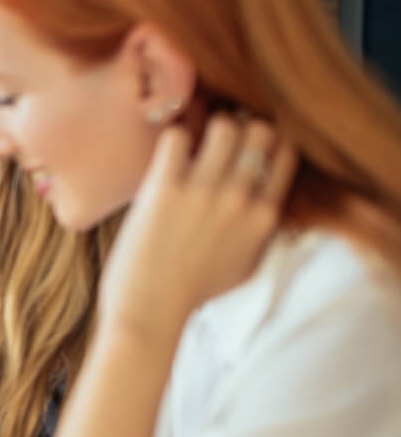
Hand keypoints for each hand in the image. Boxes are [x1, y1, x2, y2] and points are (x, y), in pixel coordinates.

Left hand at [99, 115, 296, 337]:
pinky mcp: (164, 189)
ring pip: (223, 126)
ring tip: (192, 147)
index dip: (267, 143)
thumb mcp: (246, 266)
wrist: (150, 310)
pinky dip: (173, 139)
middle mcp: (240, 199)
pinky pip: (176, 138)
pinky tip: (166, 158)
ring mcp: (203, 192)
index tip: (246, 149)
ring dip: (207, 128)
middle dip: (241, 129)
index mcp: (264, 217)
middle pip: (259, 131)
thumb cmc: (193, 292)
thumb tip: (267, 204)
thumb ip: (261, 232)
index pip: (286, 154)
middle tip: (218, 142)